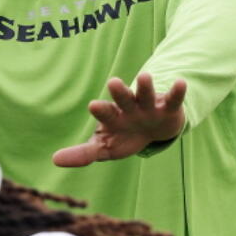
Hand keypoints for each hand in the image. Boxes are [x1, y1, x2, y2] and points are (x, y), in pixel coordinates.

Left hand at [52, 73, 186, 167]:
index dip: (100, 110)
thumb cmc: (123, 137)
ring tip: (145, 75)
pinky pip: (172, 99)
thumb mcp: (104, 147)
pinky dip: (177, 92)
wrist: (153, 131)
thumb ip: (83, 153)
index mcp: (113, 117)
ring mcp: (148, 106)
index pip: (104, 113)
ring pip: (146, 94)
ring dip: (145, 86)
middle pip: (123, 98)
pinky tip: (180, 83)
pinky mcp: (168, 108)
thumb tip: (54, 160)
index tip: (93, 105)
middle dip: (119, 92)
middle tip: (112, 82)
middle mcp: (129, 108)